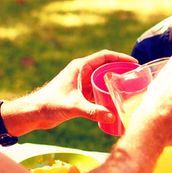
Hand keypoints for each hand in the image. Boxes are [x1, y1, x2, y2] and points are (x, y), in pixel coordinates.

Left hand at [10, 50, 135, 133]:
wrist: (35, 112)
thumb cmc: (50, 104)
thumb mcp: (73, 106)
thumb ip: (92, 111)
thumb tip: (112, 116)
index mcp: (80, 67)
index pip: (105, 56)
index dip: (120, 58)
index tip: (134, 63)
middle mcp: (82, 72)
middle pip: (106, 67)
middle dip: (121, 71)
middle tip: (136, 78)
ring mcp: (81, 83)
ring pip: (103, 79)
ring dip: (115, 83)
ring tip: (130, 89)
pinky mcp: (80, 94)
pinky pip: (98, 90)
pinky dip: (108, 94)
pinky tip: (116, 102)